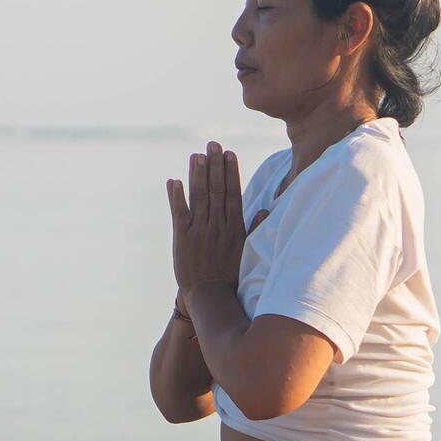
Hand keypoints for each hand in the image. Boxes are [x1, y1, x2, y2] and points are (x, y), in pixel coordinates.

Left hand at [167, 141, 247, 294]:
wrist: (210, 296)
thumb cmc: (231, 275)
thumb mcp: (247, 252)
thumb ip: (254, 229)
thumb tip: (265, 210)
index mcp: (234, 228)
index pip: (233, 193)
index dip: (230, 172)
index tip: (229, 153)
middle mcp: (217, 226)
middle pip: (216, 190)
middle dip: (214, 165)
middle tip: (212, 144)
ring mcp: (199, 232)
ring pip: (199, 198)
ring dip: (197, 175)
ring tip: (196, 155)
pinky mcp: (182, 239)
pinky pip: (179, 214)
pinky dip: (176, 197)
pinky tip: (174, 181)